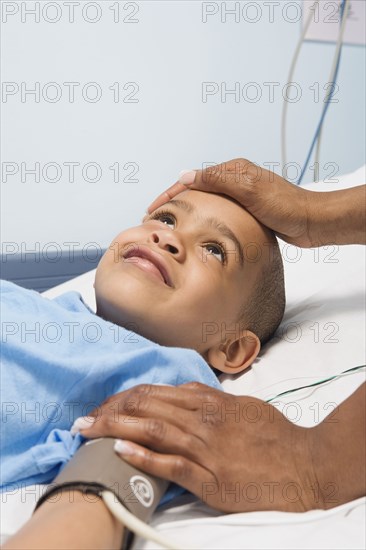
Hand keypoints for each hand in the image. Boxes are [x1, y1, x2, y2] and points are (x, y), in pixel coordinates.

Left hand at [75, 383, 322, 512]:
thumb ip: (209, 398)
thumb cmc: (272, 434)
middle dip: (109, 411)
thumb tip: (184, 392)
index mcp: (207, 402)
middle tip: (83, 418)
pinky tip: (120, 450)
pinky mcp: (210, 477)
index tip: (103, 404)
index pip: (153, 393)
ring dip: (114, 428)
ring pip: (152, 429)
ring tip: (86, 430)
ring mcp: (205, 448)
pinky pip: (172, 464)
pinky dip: (144, 455)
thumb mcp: (240, 405)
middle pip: (145, 407)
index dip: (122, 397)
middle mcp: (201, 420)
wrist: (302, 463)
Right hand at [147, 159, 315, 246]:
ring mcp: (241, 196)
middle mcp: (235, 180)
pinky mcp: (247, 211)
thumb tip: (184, 176)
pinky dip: (203, 219)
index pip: (193, 179)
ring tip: (170, 225)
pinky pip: (218, 213)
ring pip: (206, 202)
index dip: (169, 193)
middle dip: (173, 201)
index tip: (151, 209)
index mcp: (233, 171)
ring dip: (187, 211)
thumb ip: (217, 181)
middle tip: (155, 219)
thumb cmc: (284, 206)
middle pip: (196, 190)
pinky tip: (197, 231)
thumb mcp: (248, 190)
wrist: (311, 222)